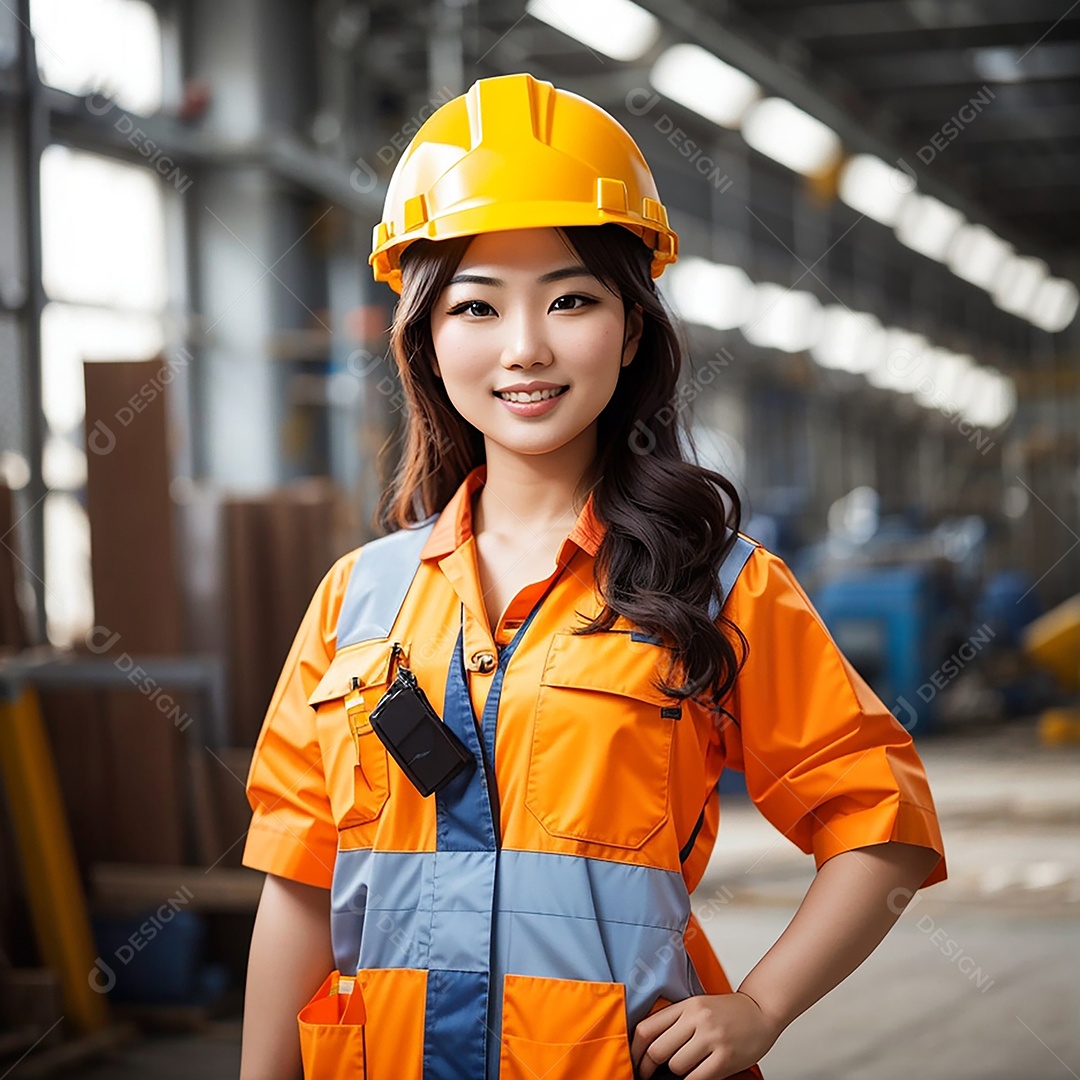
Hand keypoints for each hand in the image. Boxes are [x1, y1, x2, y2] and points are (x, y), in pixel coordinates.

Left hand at [630, 991, 779, 1078]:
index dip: (636, 1050)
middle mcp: (697, 1019)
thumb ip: (675, 1020)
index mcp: (686, 1005)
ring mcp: (712, 1038)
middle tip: (651, 1074)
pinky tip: (697, 1074)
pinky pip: (697, 1078)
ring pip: (676, 1066)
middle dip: (650, 1067)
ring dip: (677, 1073)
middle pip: (658, 1050)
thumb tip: (648, 1047)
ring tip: (687, 1067)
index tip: (635, 1061)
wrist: (762, 1010)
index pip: (647, 1028)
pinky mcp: (725, 1057)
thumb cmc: (728, 1012)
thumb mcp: (697, 1006)